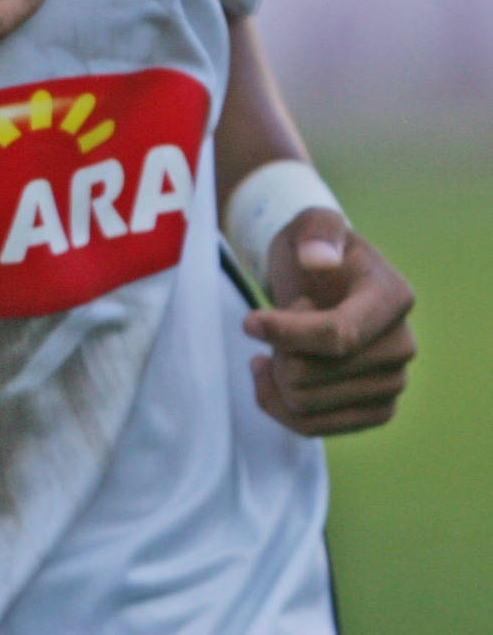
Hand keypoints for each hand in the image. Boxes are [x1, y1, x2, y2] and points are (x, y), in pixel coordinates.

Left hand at [243, 207, 414, 436]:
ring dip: (275, 376)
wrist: (321, 280)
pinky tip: (271, 373)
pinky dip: (278, 404)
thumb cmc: (314, 249)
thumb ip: (317, 232)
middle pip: (312, 375)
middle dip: (277, 350)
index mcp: (392, 297)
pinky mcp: (374, 410)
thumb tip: (318, 259)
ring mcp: (392, 383)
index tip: (248, 322)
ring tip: (273, 346)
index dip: (287, 334)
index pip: (338, 335)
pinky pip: (313, 427)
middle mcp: (402, 346)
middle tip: (273, 324)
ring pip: (306, 404)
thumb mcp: (312, 223)